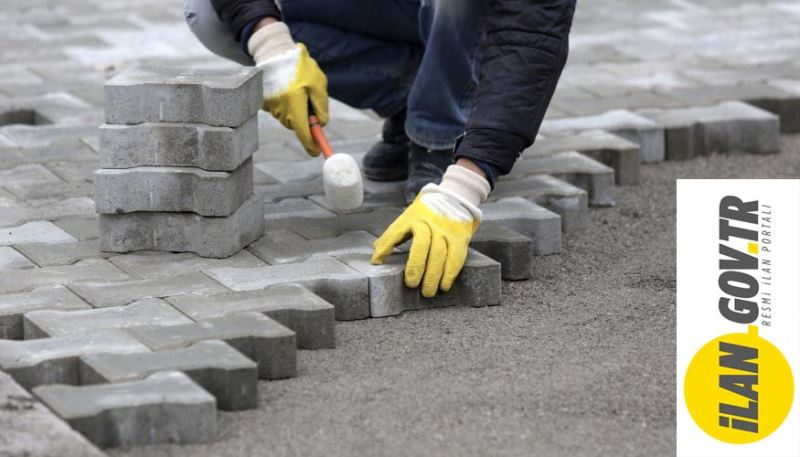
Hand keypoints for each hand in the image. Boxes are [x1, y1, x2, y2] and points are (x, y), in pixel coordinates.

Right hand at [248, 21, 328, 155]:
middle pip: (297, 126)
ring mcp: (271, 107)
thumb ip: (321, 106)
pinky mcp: (265, 103)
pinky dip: (287, 105)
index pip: (303, 132)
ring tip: (297, 90)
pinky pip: (280, 111)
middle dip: (305, 120)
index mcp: (295, 104)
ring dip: (296, 111)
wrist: (274, 52)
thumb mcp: (318, 84)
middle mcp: (281, 109)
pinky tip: (287, 90)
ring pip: (289, 119)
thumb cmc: (299, 67)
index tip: (316, 152)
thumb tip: (321, 124)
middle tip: (309, 102)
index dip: (311, 144)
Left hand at [372, 164, 490, 296]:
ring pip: (439, 253)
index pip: (396, 231)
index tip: (377, 262)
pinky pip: (456, 257)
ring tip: (428, 292)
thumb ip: (395, 233)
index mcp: (411, 217)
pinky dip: (450, 273)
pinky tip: (444, 285)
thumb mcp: (409, 217)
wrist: (456, 197)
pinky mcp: (460, 236)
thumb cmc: (427, 212)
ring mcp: (446, 229)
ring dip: (433, 276)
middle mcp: (428, 222)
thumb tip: (376, 252)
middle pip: (422, 245)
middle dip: (416, 267)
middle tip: (411, 285)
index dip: (385, 246)